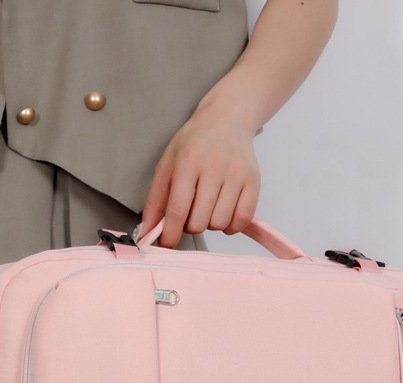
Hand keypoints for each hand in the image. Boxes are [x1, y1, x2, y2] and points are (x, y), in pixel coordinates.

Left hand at [139, 97, 260, 248]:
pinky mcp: (254, 181)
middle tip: (191, 211)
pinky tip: (224, 211)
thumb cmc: (194, 143)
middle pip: (199, 222)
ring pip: (220, 223)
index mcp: (188, 162)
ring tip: (208, 206)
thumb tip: (148, 232)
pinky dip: (231, 224)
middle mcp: (214, 167)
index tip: (167, 244)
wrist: (227, 119)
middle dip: (191, 225)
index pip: (178, 209)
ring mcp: (237, 174)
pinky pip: (241, 220)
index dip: (171, 233)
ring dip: (211, 223)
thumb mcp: (167, 164)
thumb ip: (156, 199)